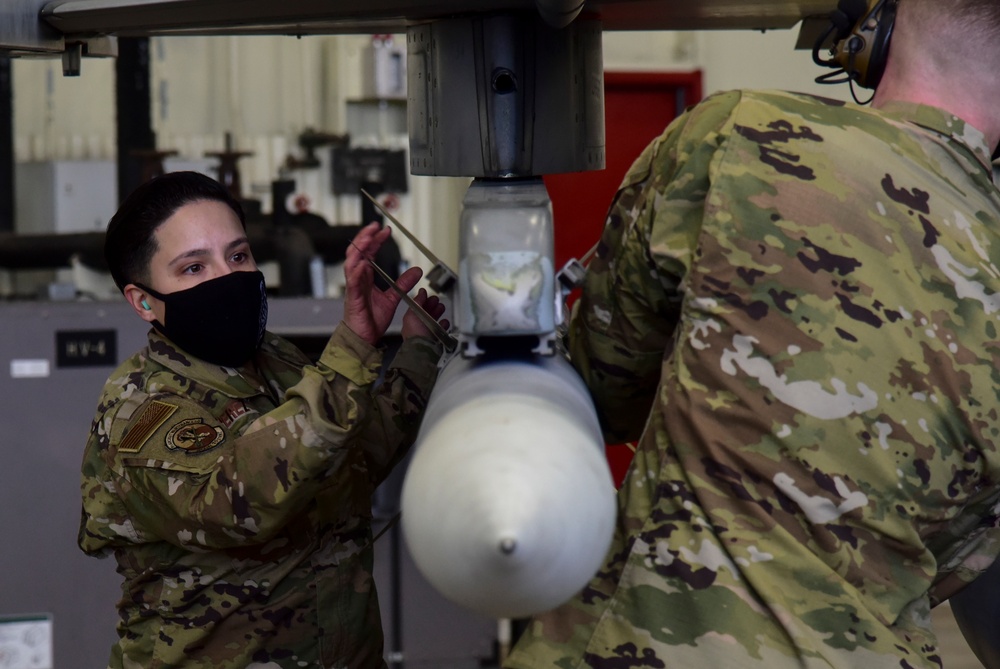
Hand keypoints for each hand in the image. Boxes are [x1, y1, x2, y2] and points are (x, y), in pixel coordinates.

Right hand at [343, 222, 422, 344]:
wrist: (364, 338)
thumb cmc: (371, 320)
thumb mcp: (393, 298)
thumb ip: (403, 283)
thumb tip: (416, 271)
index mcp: (365, 278)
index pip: (368, 253)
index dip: (376, 240)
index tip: (386, 230)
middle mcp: (357, 279)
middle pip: (357, 252)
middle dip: (365, 237)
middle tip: (375, 226)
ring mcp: (354, 287)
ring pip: (351, 262)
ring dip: (359, 248)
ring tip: (368, 237)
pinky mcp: (353, 297)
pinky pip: (353, 281)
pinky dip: (357, 270)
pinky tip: (364, 261)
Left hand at [402, 288, 449, 340]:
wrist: (423, 350)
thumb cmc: (415, 334)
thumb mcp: (412, 314)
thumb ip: (417, 302)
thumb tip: (420, 292)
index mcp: (411, 320)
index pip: (417, 307)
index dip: (423, 300)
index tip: (427, 294)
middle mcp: (419, 327)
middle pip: (427, 312)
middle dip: (432, 305)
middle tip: (436, 299)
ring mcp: (428, 333)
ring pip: (435, 319)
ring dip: (438, 312)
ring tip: (441, 308)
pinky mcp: (436, 338)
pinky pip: (441, 329)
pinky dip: (444, 324)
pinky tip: (444, 321)